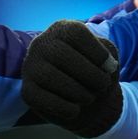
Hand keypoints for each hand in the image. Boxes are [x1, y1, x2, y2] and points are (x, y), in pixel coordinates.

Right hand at [21, 20, 122, 137]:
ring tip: (89, 97)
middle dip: (90, 75)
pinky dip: (65, 108)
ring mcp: (31, 66)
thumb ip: (109, 54)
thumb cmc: (94, 72)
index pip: (76, 33)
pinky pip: (42, 99)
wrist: (84, 99)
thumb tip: (107, 66)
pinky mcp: (27, 90)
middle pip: (62, 55)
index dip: (98, 53)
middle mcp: (42, 43)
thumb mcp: (106, 57)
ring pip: (50, 77)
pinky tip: (75, 109)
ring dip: (79, 92)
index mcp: (62, 29)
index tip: (110, 67)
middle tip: (102, 86)